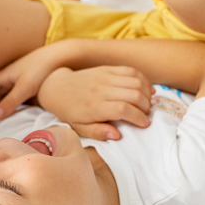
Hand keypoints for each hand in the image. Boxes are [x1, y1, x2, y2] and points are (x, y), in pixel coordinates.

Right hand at [0, 46, 65, 119]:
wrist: (62, 57)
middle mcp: (13, 74)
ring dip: (6, 102)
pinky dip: (19, 100)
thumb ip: (10, 102)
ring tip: (6, 115)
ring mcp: (24, 77)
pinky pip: (22, 92)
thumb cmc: (41, 70)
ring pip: (10, 90)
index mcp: (6, 74)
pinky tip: (24, 109)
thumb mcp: (24, 88)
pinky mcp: (35, 80)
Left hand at [36, 66, 153, 140]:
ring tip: (146, 103)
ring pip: (136, 82)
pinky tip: (146, 89)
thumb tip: (117, 135)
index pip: (123, 109)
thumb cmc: (70, 112)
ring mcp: (105, 77)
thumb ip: (98, 133)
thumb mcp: (79, 128)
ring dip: (147, 93)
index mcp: (95, 107)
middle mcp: (102, 90)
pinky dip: (143, 79)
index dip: (138, 117)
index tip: (144, 124)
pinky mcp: (108, 69)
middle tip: (146, 114)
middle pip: (134, 94)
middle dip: (146, 106)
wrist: (58, 88)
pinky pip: (131, 71)